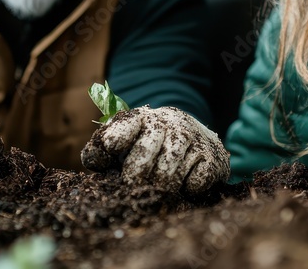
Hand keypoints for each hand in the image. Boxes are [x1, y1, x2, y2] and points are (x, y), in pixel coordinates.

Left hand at [81, 106, 229, 194]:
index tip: (111, 147)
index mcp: (142, 118)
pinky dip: (188, 189)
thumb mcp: (124, 142)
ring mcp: (193, 137)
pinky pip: (195, 182)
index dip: (116, 137)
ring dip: (160, 186)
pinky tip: (186, 182)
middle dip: (135, 175)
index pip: (126, 124)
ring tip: (158, 187)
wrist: (196, 137)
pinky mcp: (213, 156)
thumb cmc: (149, 145)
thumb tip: (94, 159)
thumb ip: (101, 150)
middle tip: (133, 186)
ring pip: (168, 173)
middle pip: (144, 153)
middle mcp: (168, 122)